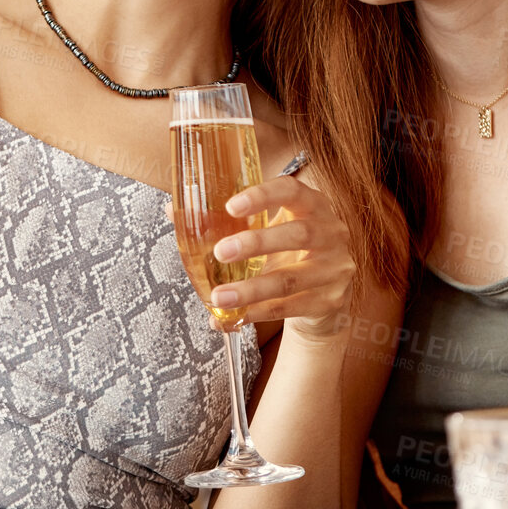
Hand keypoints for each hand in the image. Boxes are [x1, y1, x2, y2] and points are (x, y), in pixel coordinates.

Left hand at [202, 176, 355, 342]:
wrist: (321, 299)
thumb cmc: (286, 254)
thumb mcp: (265, 231)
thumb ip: (225, 222)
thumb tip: (172, 211)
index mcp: (313, 206)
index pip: (292, 190)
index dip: (263, 195)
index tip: (231, 205)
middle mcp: (331, 234)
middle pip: (298, 235)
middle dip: (256, 243)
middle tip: (219, 252)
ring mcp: (335, 269)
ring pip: (289, 279)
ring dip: (250, 290)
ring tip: (218, 297)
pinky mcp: (329, 301)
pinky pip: (288, 308)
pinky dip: (255, 313)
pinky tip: (231, 318)